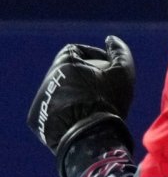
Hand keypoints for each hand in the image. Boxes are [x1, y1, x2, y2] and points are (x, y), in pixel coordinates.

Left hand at [28, 35, 134, 153]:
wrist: (90, 137)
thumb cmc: (107, 101)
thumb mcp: (122, 72)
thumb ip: (119, 51)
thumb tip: (111, 39)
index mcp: (64, 64)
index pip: (75, 50)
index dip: (93, 55)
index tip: (106, 67)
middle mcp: (47, 79)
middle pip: (66, 70)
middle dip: (83, 75)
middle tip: (101, 87)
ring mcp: (40, 100)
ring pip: (59, 89)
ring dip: (74, 92)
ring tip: (92, 104)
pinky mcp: (36, 119)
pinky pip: (52, 108)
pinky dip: (65, 109)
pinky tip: (81, 117)